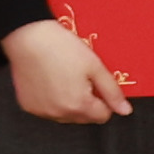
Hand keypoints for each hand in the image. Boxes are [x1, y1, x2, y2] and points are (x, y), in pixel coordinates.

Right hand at [2, 18, 130, 125]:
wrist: (27, 37)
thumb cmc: (61, 47)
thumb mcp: (94, 65)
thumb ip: (112, 91)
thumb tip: (125, 110)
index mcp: (79, 105)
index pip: (103, 116)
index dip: (104, 99)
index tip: (96, 83)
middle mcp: (59, 114)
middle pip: (83, 117)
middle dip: (87, 102)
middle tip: (80, 77)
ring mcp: (42, 112)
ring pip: (65, 115)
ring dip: (68, 103)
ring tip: (63, 77)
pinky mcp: (28, 106)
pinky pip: (47, 110)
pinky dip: (51, 100)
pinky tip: (49, 81)